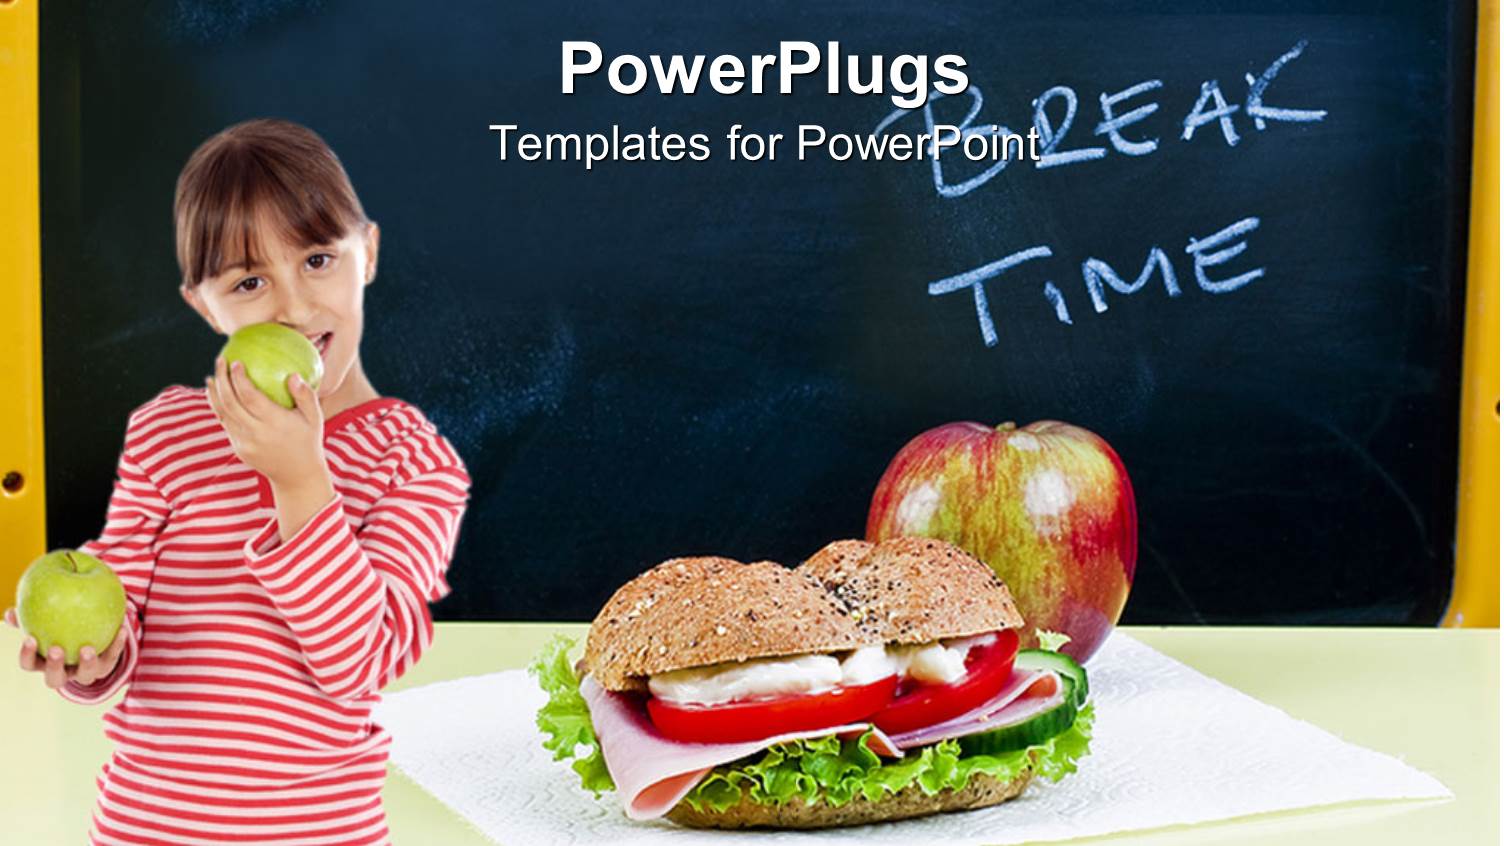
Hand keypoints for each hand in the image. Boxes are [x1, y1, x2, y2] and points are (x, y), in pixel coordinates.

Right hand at [5, 606, 125, 688]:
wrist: (93, 638)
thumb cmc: (61, 629)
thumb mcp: (46, 624)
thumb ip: (29, 618)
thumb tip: (10, 611)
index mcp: (44, 662)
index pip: (29, 665)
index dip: (27, 655)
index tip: (29, 638)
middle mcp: (64, 672)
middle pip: (54, 679)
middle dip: (54, 666)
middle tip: (56, 649)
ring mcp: (85, 672)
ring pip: (85, 676)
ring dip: (86, 663)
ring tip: (88, 648)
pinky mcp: (106, 666)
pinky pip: (112, 657)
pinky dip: (116, 645)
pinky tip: (120, 629)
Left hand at [206, 357, 326, 487]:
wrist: (297, 476)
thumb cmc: (308, 440)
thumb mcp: (315, 418)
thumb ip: (306, 396)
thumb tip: (293, 375)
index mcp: (275, 423)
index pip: (250, 397)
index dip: (239, 379)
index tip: (236, 362)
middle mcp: (256, 433)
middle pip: (230, 403)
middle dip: (221, 379)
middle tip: (220, 361)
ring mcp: (245, 442)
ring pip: (223, 414)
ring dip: (215, 393)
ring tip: (212, 377)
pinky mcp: (239, 449)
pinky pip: (226, 424)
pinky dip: (220, 408)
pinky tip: (219, 396)